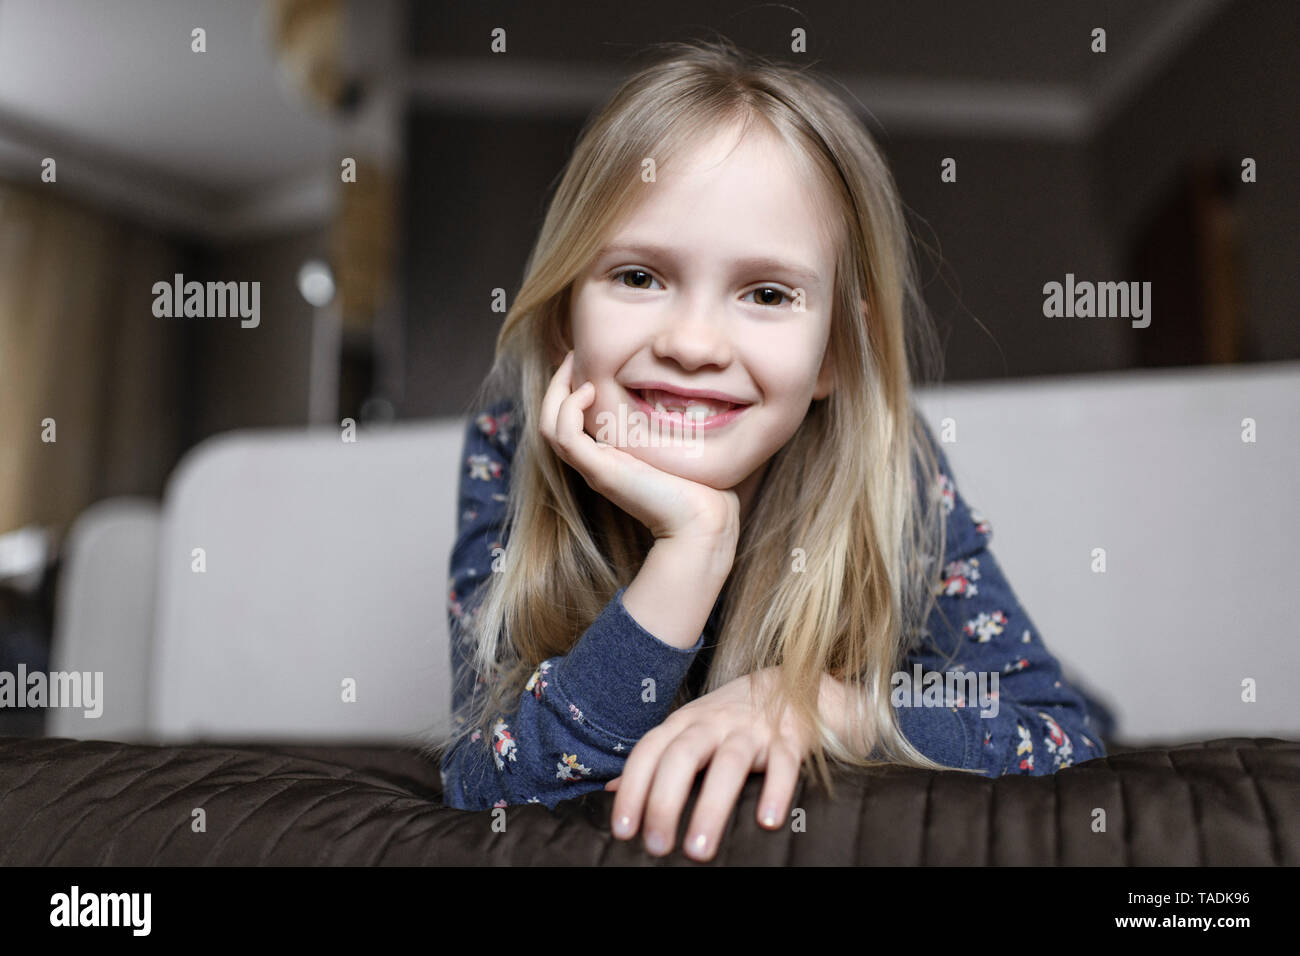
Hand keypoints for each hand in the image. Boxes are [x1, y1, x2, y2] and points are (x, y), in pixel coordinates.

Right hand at [539, 350, 739, 541]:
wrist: (703, 522)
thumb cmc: (703, 486)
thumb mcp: (681, 444)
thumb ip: (674, 423)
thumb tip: (694, 394)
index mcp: (611, 459)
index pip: (571, 422)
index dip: (572, 391)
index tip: (589, 363)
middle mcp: (597, 463)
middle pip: (552, 422)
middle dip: (558, 384)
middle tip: (573, 355)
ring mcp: (596, 468)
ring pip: (551, 427)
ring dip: (557, 391)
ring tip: (574, 365)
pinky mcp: (601, 472)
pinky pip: (566, 436)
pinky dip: (569, 408)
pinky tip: (591, 389)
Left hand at [604, 667, 828, 861]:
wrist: (789, 684)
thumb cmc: (729, 717)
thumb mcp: (686, 730)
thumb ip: (653, 758)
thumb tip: (610, 790)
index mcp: (683, 723)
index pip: (649, 752)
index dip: (632, 789)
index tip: (623, 830)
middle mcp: (713, 724)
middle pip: (682, 757)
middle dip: (665, 803)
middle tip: (657, 847)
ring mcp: (751, 730)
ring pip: (729, 764)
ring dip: (712, 808)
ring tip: (699, 850)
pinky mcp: (788, 739)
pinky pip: (782, 763)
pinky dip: (776, 791)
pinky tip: (767, 823)